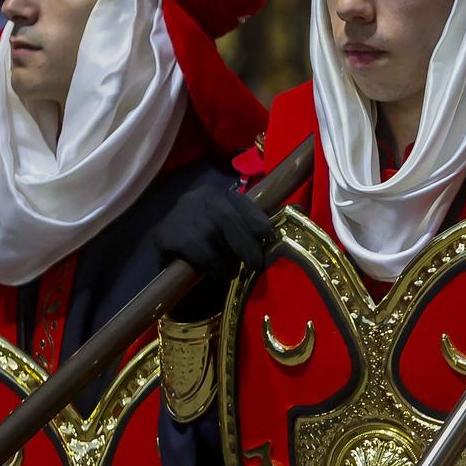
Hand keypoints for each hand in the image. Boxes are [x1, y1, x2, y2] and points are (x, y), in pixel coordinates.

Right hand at [154, 183, 271, 320]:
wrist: (172, 263)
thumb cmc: (213, 245)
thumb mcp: (235, 231)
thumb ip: (260, 222)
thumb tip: (300, 210)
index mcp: (218, 193)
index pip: (242, 202)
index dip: (257, 219)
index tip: (268, 235)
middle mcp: (198, 198)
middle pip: (227, 218)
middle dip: (246, 244)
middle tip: (256, 265)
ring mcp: (179, 214)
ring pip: (211, 234)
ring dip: (227, 257)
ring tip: (233, 272)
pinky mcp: (164, 234)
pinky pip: (194, 249)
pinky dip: (211, 263)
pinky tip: (218, 271)